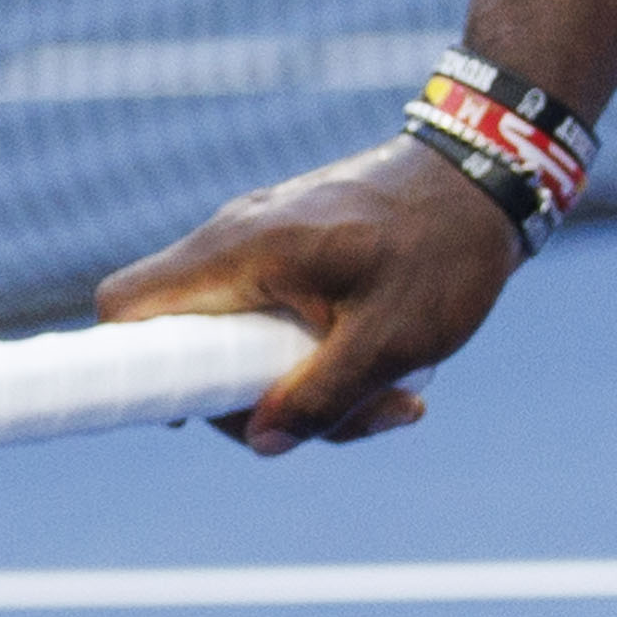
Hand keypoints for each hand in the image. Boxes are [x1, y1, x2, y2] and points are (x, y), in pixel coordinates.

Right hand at [99, 139, 520, 452]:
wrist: (489, 174)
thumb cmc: (442, 248)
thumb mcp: (390, 340)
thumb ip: (321, 397)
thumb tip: (263, 441)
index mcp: (241, 252)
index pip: (127, 305)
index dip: (128, 369)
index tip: (177, 414)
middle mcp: (236, 244)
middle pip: (195, 350)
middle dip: (261, 404)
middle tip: (343, 420)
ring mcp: (264, 249)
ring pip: (247, 347)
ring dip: (310, 391)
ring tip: (397, 399)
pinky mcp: (294, 259)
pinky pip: (280, 327)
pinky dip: (325, 362)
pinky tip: (394, 378)